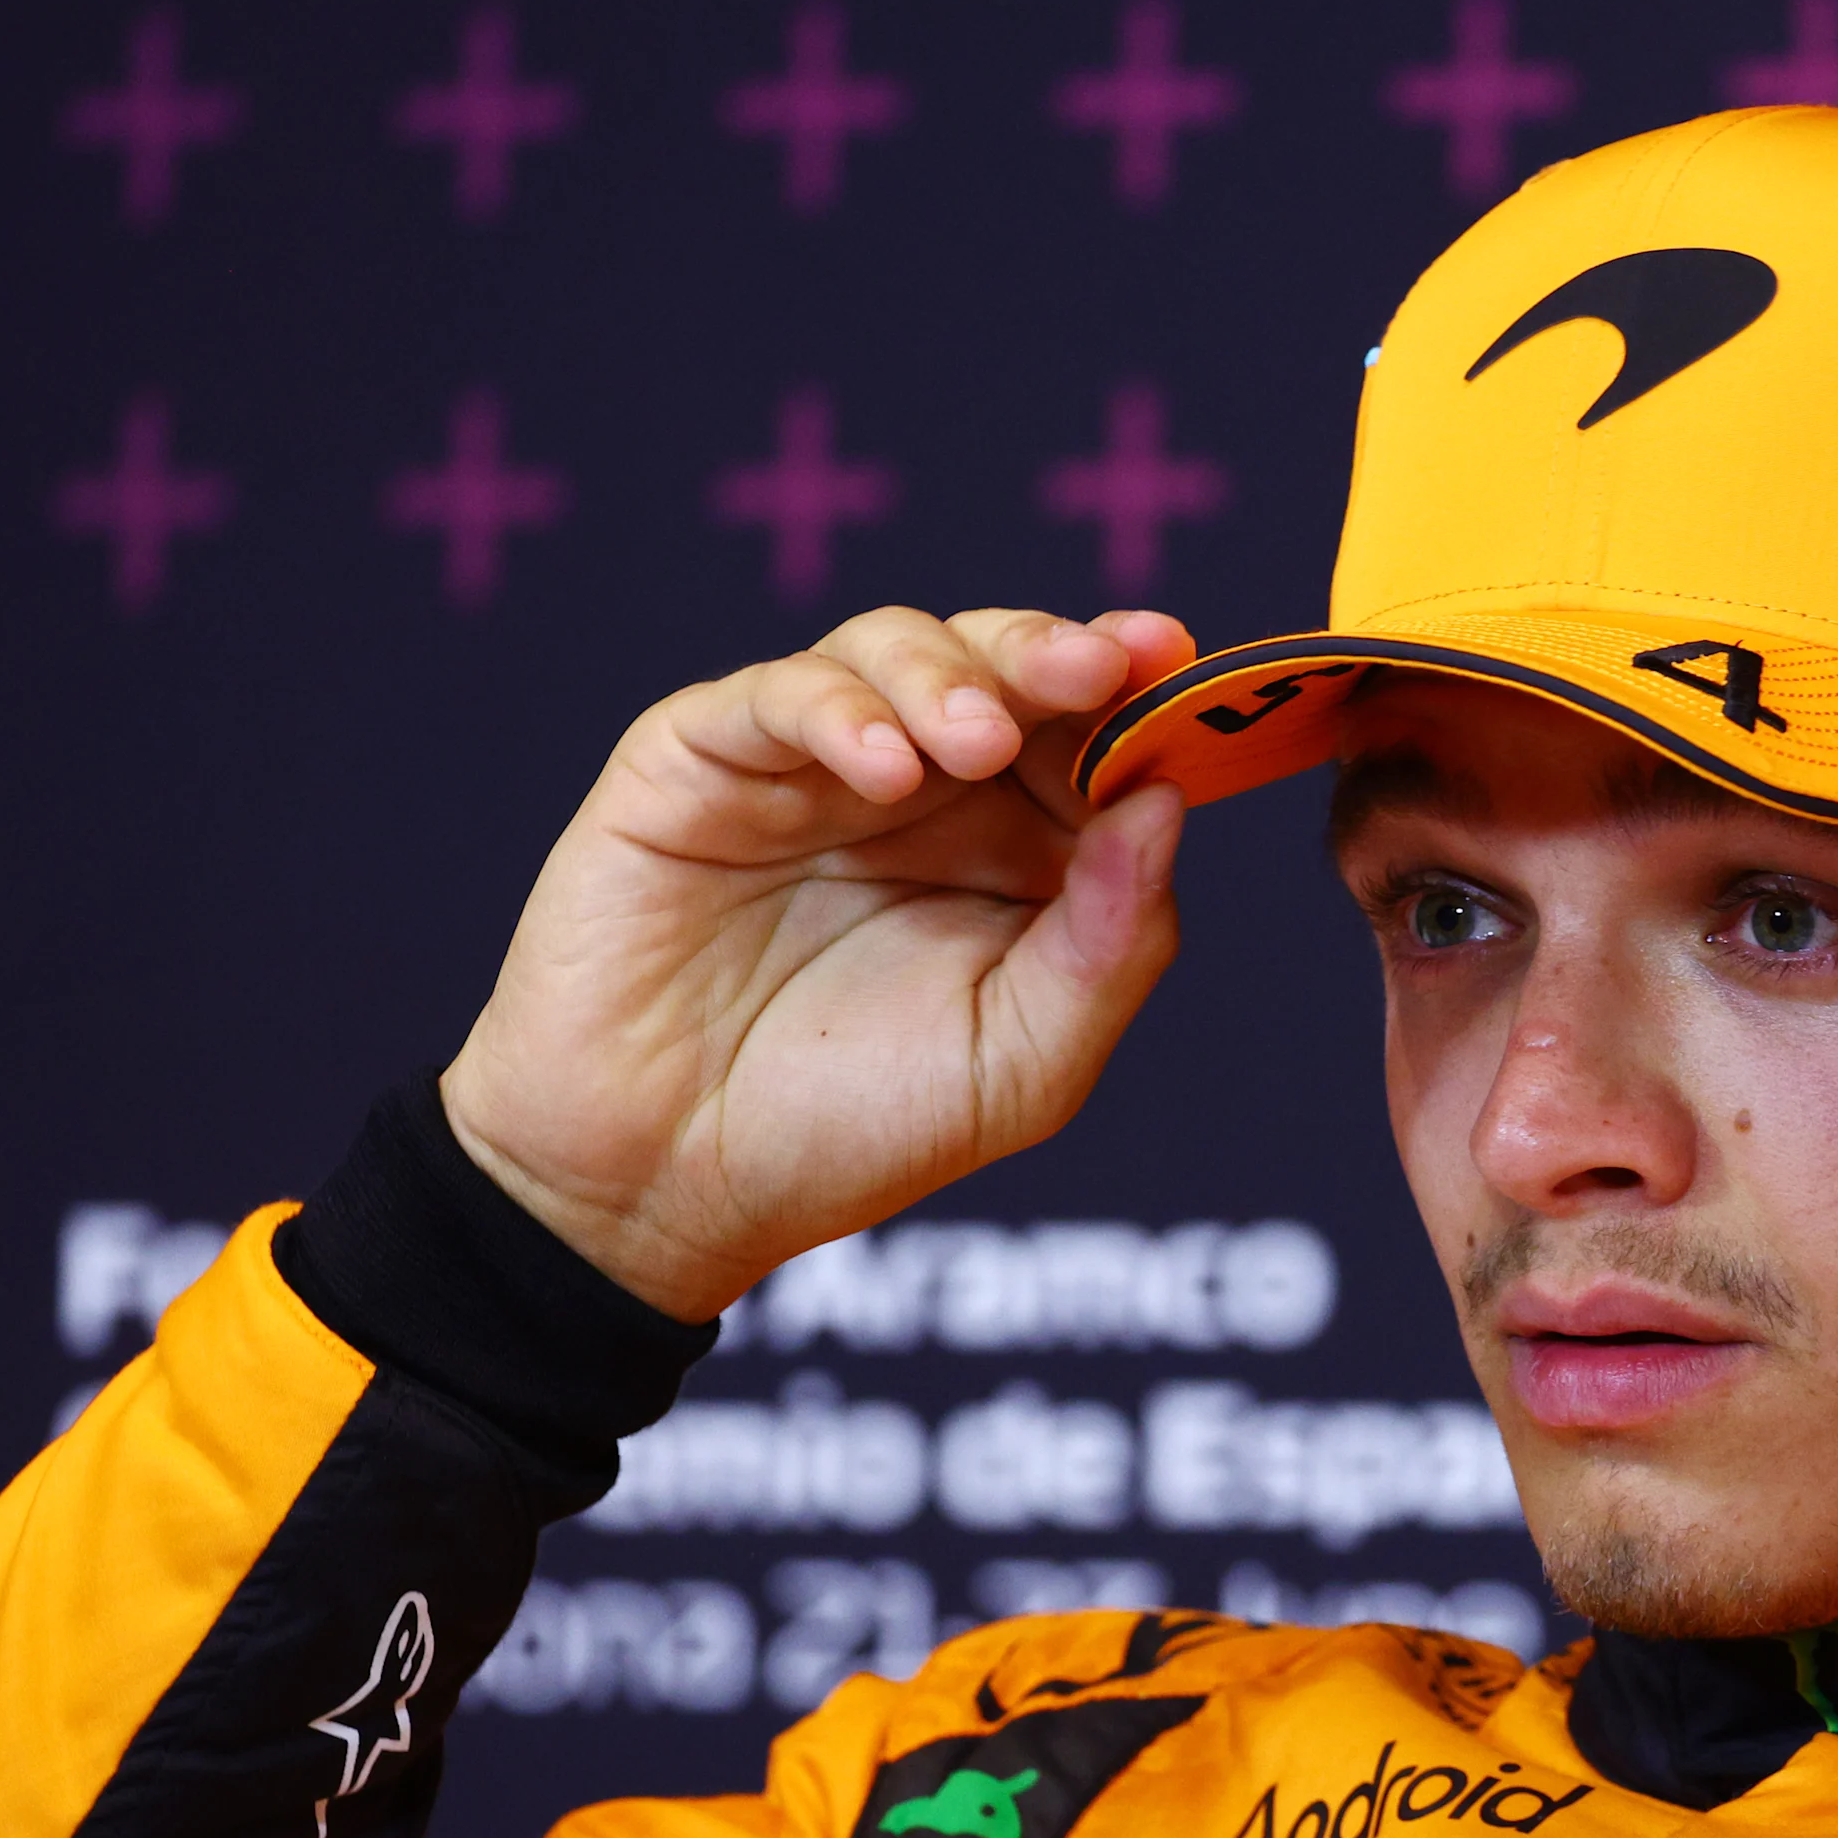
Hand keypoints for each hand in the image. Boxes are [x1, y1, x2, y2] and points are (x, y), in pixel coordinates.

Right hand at [440, 606, 1195, 1321]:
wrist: (665, 1188)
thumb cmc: (852, 1132)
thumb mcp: (1024, 1061)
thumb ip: (1110, 941)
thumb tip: (1168, 803)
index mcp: (1010, 847)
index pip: (1086, 732)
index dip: (1134, 686)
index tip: (1172, 656)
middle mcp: (916, 791)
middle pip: (997, 666)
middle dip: (1053, 653)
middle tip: (1097, 667)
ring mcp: (806, 768)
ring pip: (886, 650)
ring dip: (948, 678)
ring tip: (977, 742)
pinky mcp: (695, 763)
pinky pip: (768, 697)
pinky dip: (834, 713)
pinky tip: (882, 771)